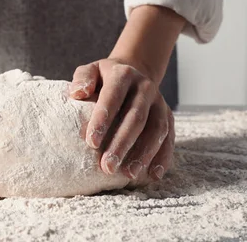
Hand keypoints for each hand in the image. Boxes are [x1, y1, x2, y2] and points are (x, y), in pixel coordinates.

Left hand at [70, 58, 174, 184]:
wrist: (135, 71)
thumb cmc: (105, 78)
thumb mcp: (91, 71)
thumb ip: (83, 79)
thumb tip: (77, 94)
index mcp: (123, 75)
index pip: (113, 97)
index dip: (103, 120)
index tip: (91, 143)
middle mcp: (145, 87)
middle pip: (136, 117)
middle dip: (122, 144)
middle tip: (107, 167)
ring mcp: (160, 102)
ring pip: (156, 129)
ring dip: (143, 153)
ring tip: (129, 174)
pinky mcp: (169, 116)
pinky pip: (169, 138)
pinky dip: (163, 157)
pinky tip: (153, 175)